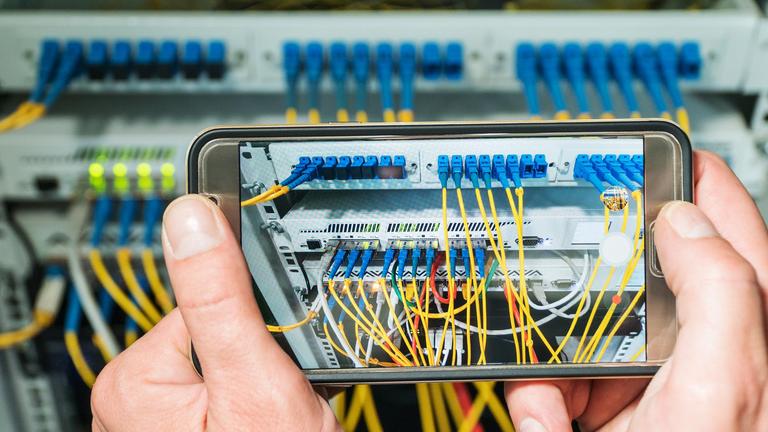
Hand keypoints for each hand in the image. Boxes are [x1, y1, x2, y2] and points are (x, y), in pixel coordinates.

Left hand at [91, 195, 339, 430]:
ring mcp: (154, 422)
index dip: (255, 322)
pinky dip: (248, 403)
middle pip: (215, 334)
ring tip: (276, 420)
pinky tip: (264, 426)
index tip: (277, 350)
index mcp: (135, 376)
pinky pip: (219, 394)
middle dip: (257, 359)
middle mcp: (130, 399)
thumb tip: (191, 217)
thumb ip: (219, 296)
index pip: (204, 302)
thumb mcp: (251, 378)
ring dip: (257, 383)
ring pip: (224, 365)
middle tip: (280, 401)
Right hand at [505, 151, 767, 430]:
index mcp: (741, 327)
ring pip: (581, 330)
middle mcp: (694, 347)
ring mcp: (646, 380)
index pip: (725, 228)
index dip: (693, 180)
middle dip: (586, 287)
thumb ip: (719, 290)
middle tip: (561, 280)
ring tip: (550, 395)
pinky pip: (557, 380)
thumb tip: (686, 218)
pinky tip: (545, 421)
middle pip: (632, 278)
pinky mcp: (607, 409)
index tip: (656, 148)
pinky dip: (537, 400)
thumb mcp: (724, 384)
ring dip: (551, 359)